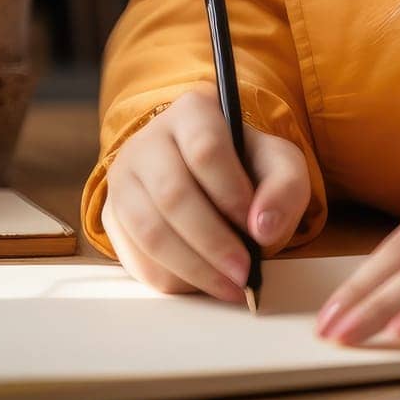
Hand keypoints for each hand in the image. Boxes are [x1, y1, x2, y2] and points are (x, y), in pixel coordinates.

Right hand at [101, 86, 309, 302]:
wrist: (212, 177)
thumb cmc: (249, 167)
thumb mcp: (281, 165)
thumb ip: (285, 187)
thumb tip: (262, 228)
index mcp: (192, 113)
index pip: (205, 149)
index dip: (231, 194)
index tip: (256, 227)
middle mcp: (148, 140)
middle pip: (173, 194)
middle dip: (212, 242)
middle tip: (243, 273)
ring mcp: (124, 179)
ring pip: (149, 230)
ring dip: (192, 268)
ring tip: (229, 287)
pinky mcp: (113, 216)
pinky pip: (135, 257)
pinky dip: (171, 279)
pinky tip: (203, 285)